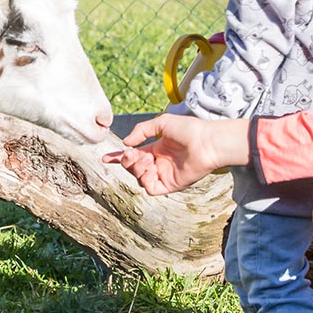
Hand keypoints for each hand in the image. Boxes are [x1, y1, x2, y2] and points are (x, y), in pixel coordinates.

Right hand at [103, 114, 247, 194]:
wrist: (207, 142)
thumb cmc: (189, 129)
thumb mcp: (161, 123)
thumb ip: (141, 131)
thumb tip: (126, 143)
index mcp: (157, 149)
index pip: (133, 155)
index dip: (119, 157)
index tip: (106, 158)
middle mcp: (159, 163)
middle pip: (133, 167)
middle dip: (127, 161)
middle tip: (130, 154)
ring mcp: (164, 175)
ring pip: (139, 178)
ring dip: (137, 169)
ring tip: (147, 160)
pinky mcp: (170, 185)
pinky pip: (150, 188)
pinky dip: (145, 180)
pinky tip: (150, 169)